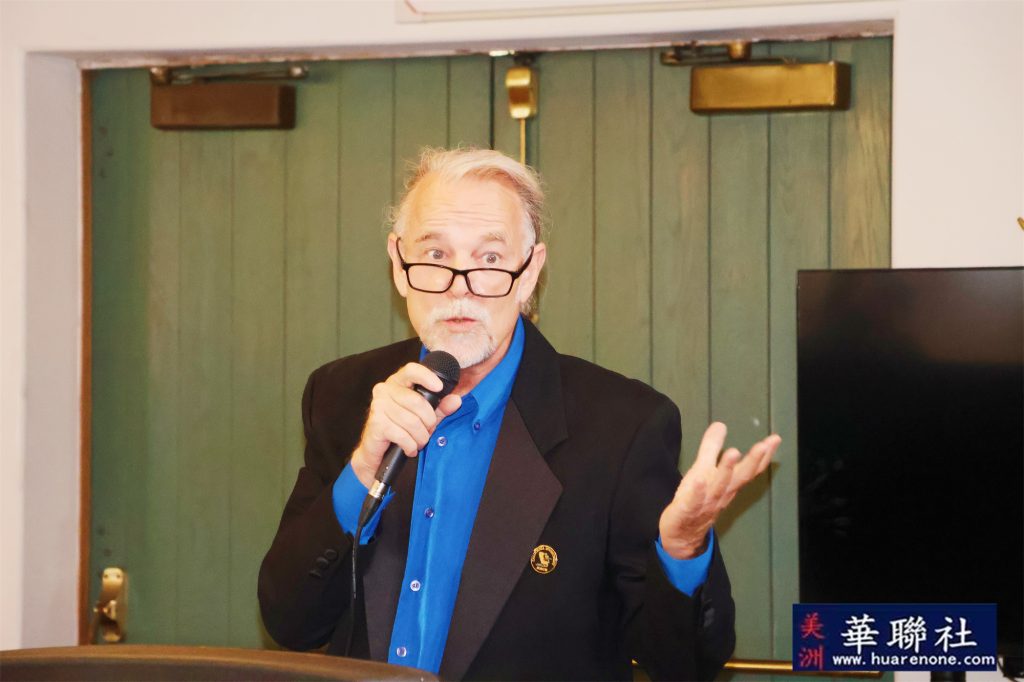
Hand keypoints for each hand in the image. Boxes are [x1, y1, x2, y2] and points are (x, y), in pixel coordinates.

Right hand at [350, 362, 462, 488]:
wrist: (375, 450)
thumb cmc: (400, 428)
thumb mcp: (424, 416)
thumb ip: (440, 407)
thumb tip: (456, 400)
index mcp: (397, 382)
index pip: (411, 370)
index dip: (426, 376)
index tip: (439, 387)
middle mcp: (385, 389)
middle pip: (417, 402)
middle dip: (429, 421)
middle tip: (428, 431)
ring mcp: (378, 405)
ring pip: (411, 421)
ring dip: (421, 437)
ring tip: (419, 442)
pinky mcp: (376, 423)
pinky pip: (402, 435)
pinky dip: (410, 446)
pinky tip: (409, 449)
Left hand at [658, 422, 780, 558]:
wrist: (682, 535)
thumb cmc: (697, 499)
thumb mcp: (703, 470)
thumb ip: (711, 447)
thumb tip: (720, 424)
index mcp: (728, 484)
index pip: (749, 469)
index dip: (762, 455)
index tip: (775, 439)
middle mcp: (722, 493)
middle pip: (740, 477)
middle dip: (752, 460)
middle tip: (764, 445)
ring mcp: (705, 503)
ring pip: (718, 486)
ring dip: (726, 470)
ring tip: (734, 452)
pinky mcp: (686, 510)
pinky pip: (692, 501)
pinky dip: (696, 492)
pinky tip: (698, 480)